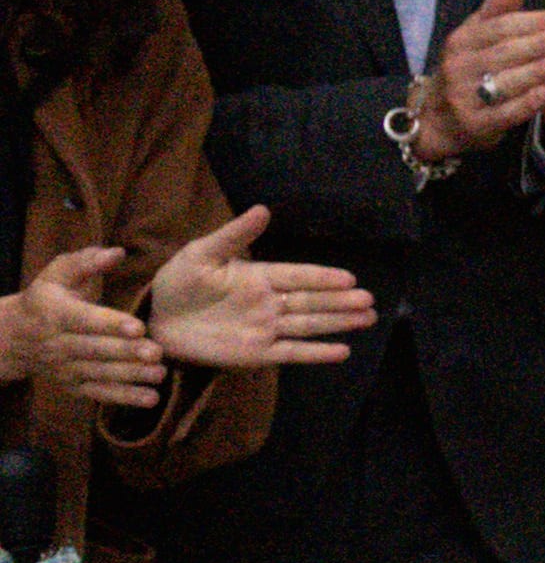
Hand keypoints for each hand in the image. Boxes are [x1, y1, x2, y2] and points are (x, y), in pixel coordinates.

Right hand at [0, 247, 161, 409]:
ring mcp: (64, 367)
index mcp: (54, 313)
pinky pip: (98, 394)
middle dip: (126, 352)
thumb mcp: (57, 274)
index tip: (137, 327)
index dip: (110, 324)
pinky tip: (151, 399)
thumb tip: (116, 252)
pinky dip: (124, 398)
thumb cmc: (46, 298)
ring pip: (99, 373)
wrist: (13, 337)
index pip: (83, 320)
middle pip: (94, 350)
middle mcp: (57, 343)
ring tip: (159, 373)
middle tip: (156, 352)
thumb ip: (85, 262)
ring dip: (130, 376)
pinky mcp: (72, 386)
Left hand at [139, 208, 371, 369]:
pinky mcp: (258, 354)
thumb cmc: (178, 284)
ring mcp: (266, 329)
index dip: (323, 278)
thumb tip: (263, 209)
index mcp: (259, 277)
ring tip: (367, 318)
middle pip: (312, 302)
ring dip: (338, 322)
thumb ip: (234, 235)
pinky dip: (317, 354)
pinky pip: (292, 352)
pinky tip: (342, 352)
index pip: (298, 276)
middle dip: (340, 301)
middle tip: (369, 301)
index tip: (349, 278)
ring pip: (309, 325)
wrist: (156, 322)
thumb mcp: (200, 253)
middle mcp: (270, 303)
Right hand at [417, 0, 544, 159]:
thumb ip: (495, 15)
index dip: (531, 22)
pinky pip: (503, 113)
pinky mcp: (475, 124)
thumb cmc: (468, 70)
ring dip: (534, 71)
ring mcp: (465, 98)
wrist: (436, 119)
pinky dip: (525, 103)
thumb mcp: (474, 38)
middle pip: (502, 53)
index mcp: (461, 42)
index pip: (498, 27)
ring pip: (503, 82)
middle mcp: (459, 68)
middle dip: (537, 44)